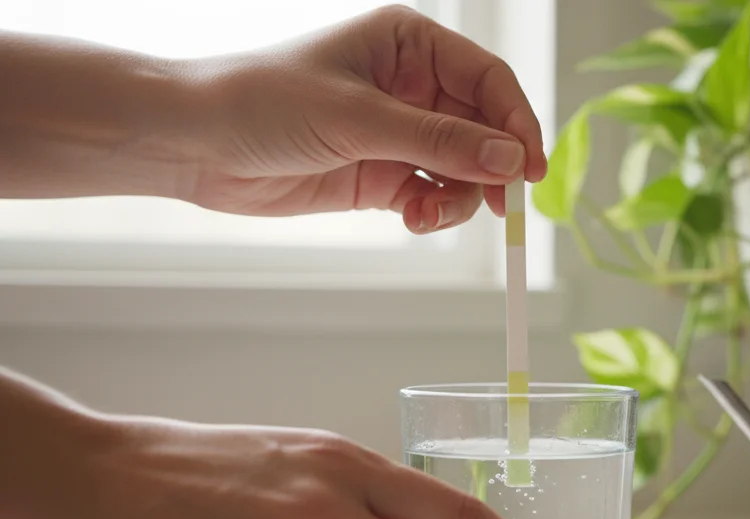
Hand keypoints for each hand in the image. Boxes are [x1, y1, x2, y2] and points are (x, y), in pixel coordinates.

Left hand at [182, 4, 545, 232]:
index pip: (488, 80)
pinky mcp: (382, 174)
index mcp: (409, 44)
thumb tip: (510, 161)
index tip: (531, 169)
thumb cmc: (262, 102)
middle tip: (503, 206)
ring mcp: (398, 132)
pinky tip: (414, 219)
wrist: (193, 144)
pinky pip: (434, 195)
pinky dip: (435, 212)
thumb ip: (439, 142)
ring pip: (464, 170)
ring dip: (460, 198)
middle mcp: (411, 85)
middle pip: (484, 129)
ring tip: (429, 215)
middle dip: (492, 169)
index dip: (517, 123)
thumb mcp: (359, 119)